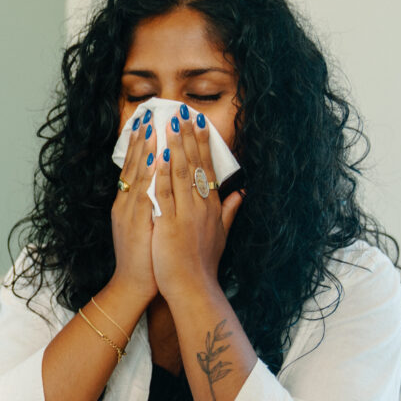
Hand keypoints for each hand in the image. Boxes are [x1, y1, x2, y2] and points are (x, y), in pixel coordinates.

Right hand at [108, 114, 159, 304]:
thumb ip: (157, 207)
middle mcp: (126, 203)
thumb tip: (166, 192)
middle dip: (142, 140)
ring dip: (144, 150)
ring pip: (137, 174)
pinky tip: (156, 158)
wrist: (134, 284)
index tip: (150, 124)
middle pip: (134, 165)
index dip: (143, 146)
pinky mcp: (135, 222)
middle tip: (149, 115)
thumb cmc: (146, 258)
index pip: (137, 168)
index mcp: (131, 203)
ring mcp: (129, 211)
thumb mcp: (150, 227)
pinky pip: (143, 193)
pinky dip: (149, 174)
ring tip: (151, 127)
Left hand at [150, 111, 243, 304]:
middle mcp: (201, 206)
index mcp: (212, 207)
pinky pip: (165, 193)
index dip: (203, 145)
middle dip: (189, 136)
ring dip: (175, 146)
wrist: (193, 288)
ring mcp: (186, 214)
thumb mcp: (222, 235)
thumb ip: (230, 212)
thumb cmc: (203, 265)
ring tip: (170, 124)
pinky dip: (162, 174)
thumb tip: (241, 193)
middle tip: (183, 112)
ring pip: (180, 173)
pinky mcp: (170, 224)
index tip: (198, 123)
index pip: (207, 168)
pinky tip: (159, 155)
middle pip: (195, 165)